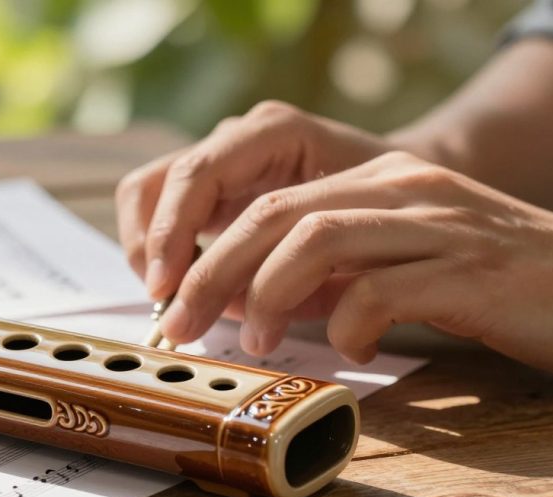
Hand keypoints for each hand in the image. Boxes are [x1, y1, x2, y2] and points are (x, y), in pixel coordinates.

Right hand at [115, 100, 391, 297]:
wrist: (406, 196)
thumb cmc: (385, 219)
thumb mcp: (354, 244)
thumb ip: (293, 269)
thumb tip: (228, 305)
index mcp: (275, 133)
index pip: (196, 175)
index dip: (171, 234)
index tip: (167, 288)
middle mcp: (238, 137)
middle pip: (155, 184)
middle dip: (151, 251)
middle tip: (167, 308)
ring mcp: (219, 158)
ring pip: (146, 197)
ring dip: (150, 254)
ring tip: (175, 301)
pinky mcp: (212, 188)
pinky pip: (163, 214)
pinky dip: (164, 254)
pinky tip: (185, 288)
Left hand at [157, 151, 552, 375]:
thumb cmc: (498, 286)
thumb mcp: (405, 264)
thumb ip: (340, 269)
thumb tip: (259, 300)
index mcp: (381, 184)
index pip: (271, 203)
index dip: (212, 251)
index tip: (177, 301)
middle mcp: (403, 191)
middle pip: (277, 215)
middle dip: (215, 272)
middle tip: (178, 325)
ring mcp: (438, 225)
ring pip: (319, 237)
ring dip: (267, 294)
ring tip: (254, 341)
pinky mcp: (472, 270)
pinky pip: (385, 288)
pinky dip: (350, 322)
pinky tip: (353, 351)